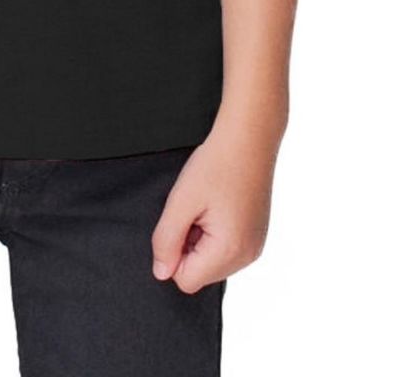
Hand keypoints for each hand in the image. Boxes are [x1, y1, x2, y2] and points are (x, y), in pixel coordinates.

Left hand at [149, 123, 278, 293]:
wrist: (249, 138)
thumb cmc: (215, 164)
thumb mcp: (180, 201)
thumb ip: (166, 240)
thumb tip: (161, 273)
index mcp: (229, 251)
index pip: (185, 280)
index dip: (174, 252)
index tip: (180, 220)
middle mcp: (247, 256)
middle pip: (200, 273)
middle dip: (189, 246)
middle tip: (195, 209)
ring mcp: (255, 247)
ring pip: (212, 262)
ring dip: (202, 239)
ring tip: (207, 205)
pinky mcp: (257, 236)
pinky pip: (227, 249)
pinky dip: (216, 233)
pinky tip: (219, 205)